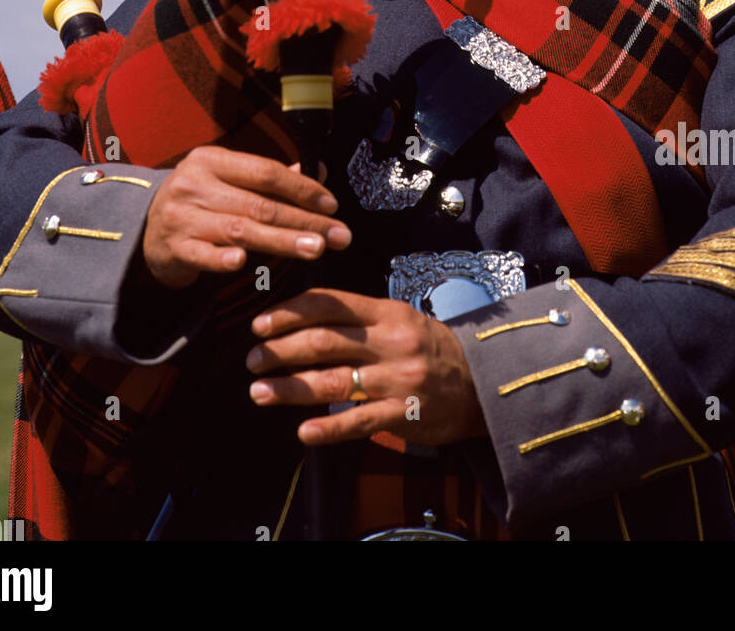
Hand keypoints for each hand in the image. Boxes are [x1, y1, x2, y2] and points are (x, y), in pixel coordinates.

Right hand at [142, 145, 350, 288]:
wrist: (147, 231)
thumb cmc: (201, 202)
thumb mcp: (228, 180)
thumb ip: (269, 178)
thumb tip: (318, 169)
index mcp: (212, 160)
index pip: (265, 171)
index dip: (302, 188)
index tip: (332, 206)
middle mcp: (195, 184)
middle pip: (259, 204)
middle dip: (304, 221)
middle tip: (338, 236)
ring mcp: (181, 216)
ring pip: (240, 230)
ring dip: (282, 241)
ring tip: (315, 249)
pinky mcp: (174, 247)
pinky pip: (203, 255)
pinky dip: (223, 258)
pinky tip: (244, 262)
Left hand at [245, 288, 486, 445]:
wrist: (483, 383)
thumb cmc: (430, 349)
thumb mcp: (399, 320)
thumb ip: (358, 318)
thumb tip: (303, 317)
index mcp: (387, 313)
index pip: (330, 304)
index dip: (290, 313)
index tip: (260, 324)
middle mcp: (391, 342)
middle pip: (325, 341)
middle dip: (280, 351)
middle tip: (251, 360)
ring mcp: (399, 379)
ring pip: (334, 382)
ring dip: (290, 388)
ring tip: (260, 392)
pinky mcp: (405, 414)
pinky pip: (359, 422)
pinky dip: (328, 428)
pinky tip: (303, 431)